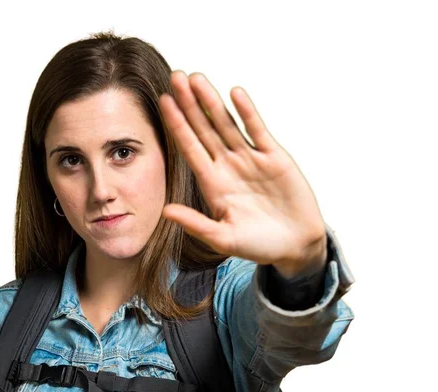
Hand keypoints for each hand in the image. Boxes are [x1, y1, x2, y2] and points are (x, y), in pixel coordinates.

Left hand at [158, 71, 326, 277]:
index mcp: (212, 183)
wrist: (295, 245)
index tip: (164, 102)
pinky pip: (258, 130)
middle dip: (190, 104)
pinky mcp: (274, 157)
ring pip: (227, 124)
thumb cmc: (258, 245)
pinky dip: (247, 112)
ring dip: (212, 101)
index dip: (177, 124)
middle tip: (175, 76)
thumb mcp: (224, 238)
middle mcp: (227, 165)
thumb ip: (196, 223)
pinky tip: (235, 93)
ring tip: (197, 78)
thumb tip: (165, 211)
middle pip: (204, 128)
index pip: (189, 147)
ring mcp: (250, 159)